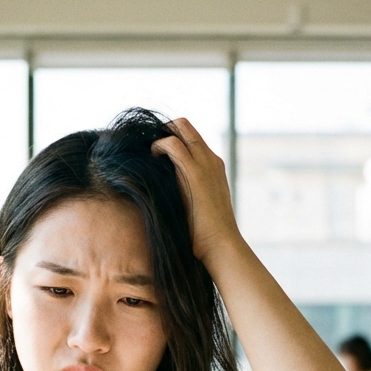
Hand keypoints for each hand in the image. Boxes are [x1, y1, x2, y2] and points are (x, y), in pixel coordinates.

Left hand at [152, 117, 241, 264]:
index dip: (172, 138)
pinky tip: (151, 159)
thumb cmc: (205, 235)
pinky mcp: (194, 171)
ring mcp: (204, 162)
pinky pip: (172, 144)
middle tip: (149, 149)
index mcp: (213, 166)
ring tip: (149, 155)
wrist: (220, 244)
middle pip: (185, 126)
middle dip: (164, 130)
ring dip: (160, 136)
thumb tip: (164, 195)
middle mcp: (210, 159)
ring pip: (180, 127)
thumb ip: (185, 193)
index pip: (191, 139)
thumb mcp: (197, 207)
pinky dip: (158, 146)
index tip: (156, 152)